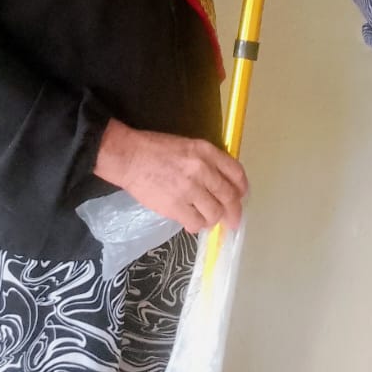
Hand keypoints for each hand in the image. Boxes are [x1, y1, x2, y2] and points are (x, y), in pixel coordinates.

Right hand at [95, 118, 248, 232]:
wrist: (129, 157)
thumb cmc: (156, 149)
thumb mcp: (188, 145)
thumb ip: (208, 161)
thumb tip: (221, 181)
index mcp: (206, 152)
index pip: (236, 173)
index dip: (242, 188)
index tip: (241, 196)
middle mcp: (202, 170)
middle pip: (229, 196)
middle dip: (234, 212)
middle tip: (232, 221)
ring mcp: (189, 189)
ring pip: (214, 213)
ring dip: (213, 219)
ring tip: (206, 219)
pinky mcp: (175, 206)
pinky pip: (195, 223)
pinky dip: (196, 225)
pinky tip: (192, 222)